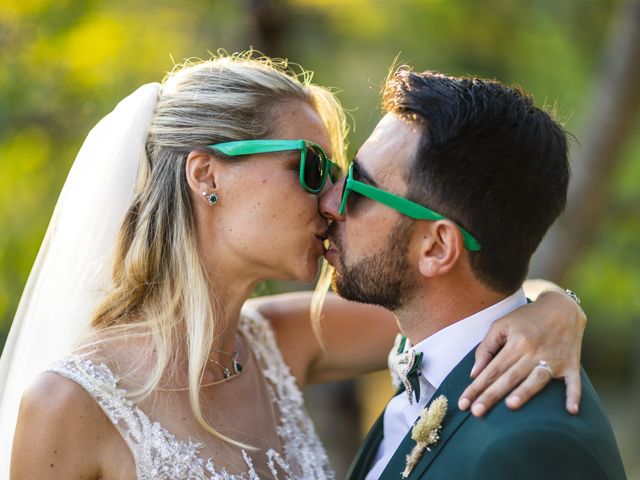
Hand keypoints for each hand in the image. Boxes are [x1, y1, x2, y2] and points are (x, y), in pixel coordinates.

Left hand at [457, 289, 585, 416]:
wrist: (562, 308)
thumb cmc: (526, 318)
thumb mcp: (501, 325)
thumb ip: (486, 348)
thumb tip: (474, 374)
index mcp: (516, 342)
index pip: (492, 369)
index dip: (477, 387)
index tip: (463, 403)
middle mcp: (534, 351)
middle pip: (509, 377)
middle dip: (491, 395)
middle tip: (476, 412)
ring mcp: (554, 359)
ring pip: (537, 379)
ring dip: (525, 392)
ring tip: (510, 405)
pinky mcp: (571, 364)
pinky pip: (573, 382)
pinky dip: (573, 396)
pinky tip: (571, 411)